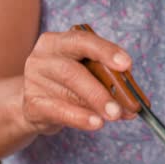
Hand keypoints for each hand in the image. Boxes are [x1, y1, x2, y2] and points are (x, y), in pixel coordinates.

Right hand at [22, 29, 136, 134]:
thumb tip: (132, 100)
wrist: (34, 102)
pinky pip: (58, 111)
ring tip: (115, 114)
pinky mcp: (32, 104)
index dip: (105, 50)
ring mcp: (34, 80)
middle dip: (101, 88)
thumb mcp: (86, 72)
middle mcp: (42, 57)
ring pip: (68, 90)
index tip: (126, 64)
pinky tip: (96, 123)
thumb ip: (107, 79)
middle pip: (73, 70)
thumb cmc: (68, 83)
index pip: (83, 40)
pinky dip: (80, 118)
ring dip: (96, 103)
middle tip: (124, 104)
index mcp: (58, 42)